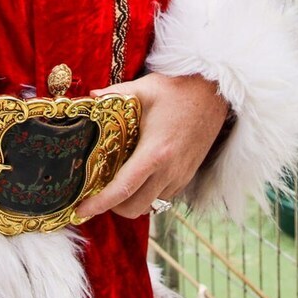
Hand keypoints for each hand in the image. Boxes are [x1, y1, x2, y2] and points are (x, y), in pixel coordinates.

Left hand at [75, 72, 228, 219]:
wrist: (216, 93)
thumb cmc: (179, 89)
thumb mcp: (144, 88)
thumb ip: (114, 94)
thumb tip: (89, 98)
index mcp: (155, 152)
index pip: (123, 189)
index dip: (99, 204)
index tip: (81, 210)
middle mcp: (169, 170)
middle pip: (134, 208)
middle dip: (112, 206)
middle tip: (97, 191)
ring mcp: (181, 176)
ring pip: (149, 205)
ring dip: (131, 200)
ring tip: (118, 182)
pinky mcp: (188, 176)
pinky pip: (163, 196)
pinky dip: (147, 193)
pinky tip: (140, 175)